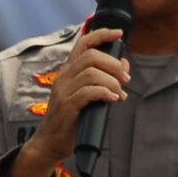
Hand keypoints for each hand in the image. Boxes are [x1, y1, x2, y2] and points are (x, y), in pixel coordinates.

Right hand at [10, 28, 128, 176]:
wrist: (52, 142)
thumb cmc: (71, 119)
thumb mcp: (89, 94)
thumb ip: (105, 78)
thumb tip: (124, 63)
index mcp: (68, 71)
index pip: (83, 43)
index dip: (102, 34)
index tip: (119, 34)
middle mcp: (63, 77)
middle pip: (92, 56)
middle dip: (114, 65)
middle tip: (125, 78)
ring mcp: (63, 91)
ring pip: (92, 73)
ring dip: (112, 82)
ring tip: (118, 93)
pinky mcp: (66, 106)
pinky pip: (89, 91)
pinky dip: (106, 93)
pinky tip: (112, 99)